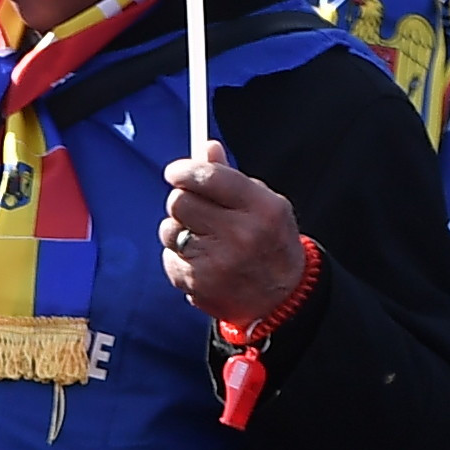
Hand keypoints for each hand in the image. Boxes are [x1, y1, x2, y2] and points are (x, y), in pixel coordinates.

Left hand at [156, 148, 303, 332]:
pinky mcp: (197, 284)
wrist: (281, 301)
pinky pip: (169, 257)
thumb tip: (206, 148)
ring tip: (202, 238)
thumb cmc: (271, 245)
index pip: (209, 178)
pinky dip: (179, 257)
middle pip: (181, 201)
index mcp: (261, 209)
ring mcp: (216, 262)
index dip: (186, 170)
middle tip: (192, 206)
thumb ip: (232, 178)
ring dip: (179, 230)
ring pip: (170, 229)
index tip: (175, 172)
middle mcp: (239, 235)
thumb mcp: (265, 206)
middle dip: (182, 199)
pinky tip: (202, 262)